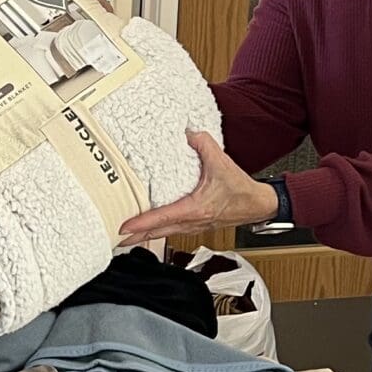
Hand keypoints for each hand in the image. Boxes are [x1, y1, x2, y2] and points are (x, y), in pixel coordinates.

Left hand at [118, 131, 276, 244]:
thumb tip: (187, 132)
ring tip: (125, 237)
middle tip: (114, 239)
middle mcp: (192, 221)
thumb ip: (203, 144)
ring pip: (164, 234)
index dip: (141, 223)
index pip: (162, 218)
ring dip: (144, 236)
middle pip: (157, 233)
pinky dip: (157, 231)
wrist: (258, 205)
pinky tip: (149, 229)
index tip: (123, 226)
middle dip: (135, 237)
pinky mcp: (196, 226)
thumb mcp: (222, 162)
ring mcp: (194, 226)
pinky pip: (172, 231)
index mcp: (196, 209)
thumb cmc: (241, 190)